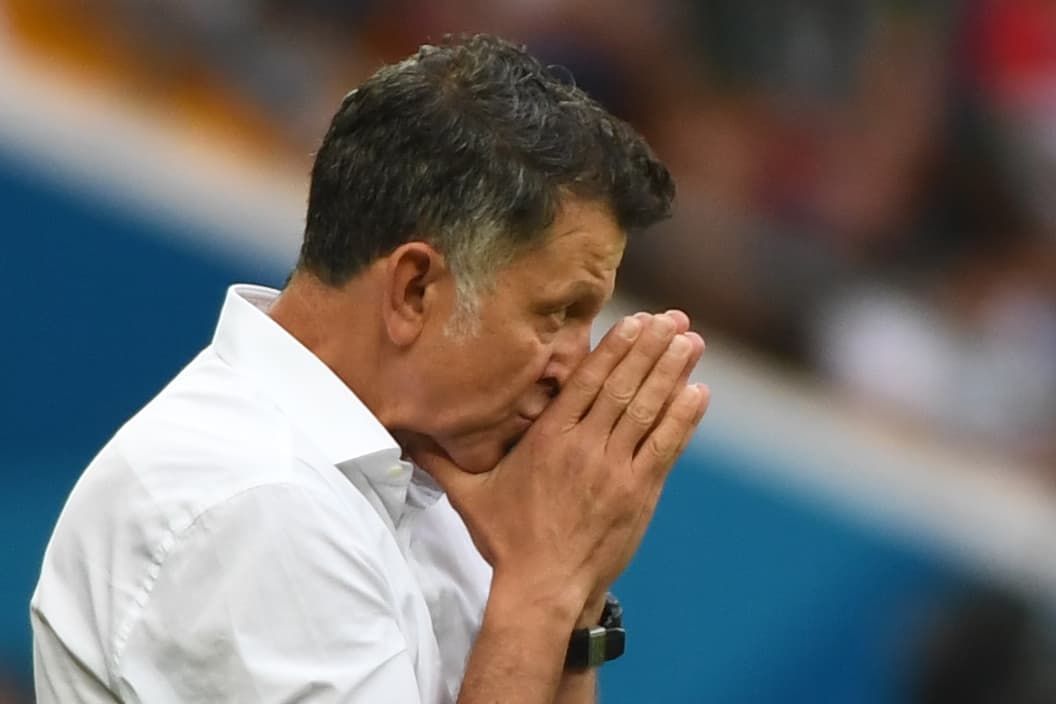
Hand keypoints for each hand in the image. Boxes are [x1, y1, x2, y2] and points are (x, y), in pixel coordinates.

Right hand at [410, 313, 708, 617]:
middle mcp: (584, 446)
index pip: (586, 381)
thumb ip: (439, 459)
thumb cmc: (506, 540)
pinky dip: (683, 419)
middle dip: (651, 348)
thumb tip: (402, 434)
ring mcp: (615, 469)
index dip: (614, 347)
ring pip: (648, 409)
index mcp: (548, 439)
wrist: (543, 589)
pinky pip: (666, 447)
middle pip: (623, 386)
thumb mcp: (467, 495)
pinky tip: (700, 392)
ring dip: (673, 373)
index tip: (637, 321)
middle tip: (675, 319)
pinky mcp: (638, 493)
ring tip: (692, 342)